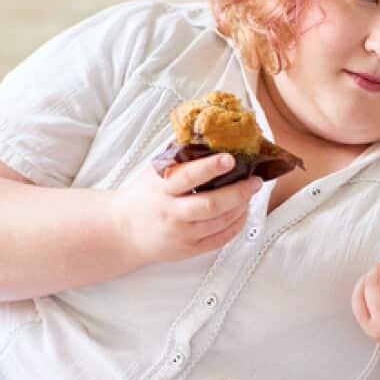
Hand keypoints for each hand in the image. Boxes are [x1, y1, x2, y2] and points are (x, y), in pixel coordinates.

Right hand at [112, 154, 261, 265]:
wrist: (124, 230)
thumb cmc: (143, 196)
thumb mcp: (153, 171)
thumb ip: (177, 155)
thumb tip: (203, 129)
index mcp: (161, 189)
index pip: (188, 176)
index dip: (211, 167)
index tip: (230, 158)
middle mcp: (171, 213)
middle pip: (211, 204)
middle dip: (238, 192)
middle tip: (254, 180)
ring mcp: (181, 233)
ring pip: (220, 222)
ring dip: (241, 206)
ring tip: (250, 193)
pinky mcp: (189, 249)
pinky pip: (220, 239)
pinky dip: (236, 224)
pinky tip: (242, 212)